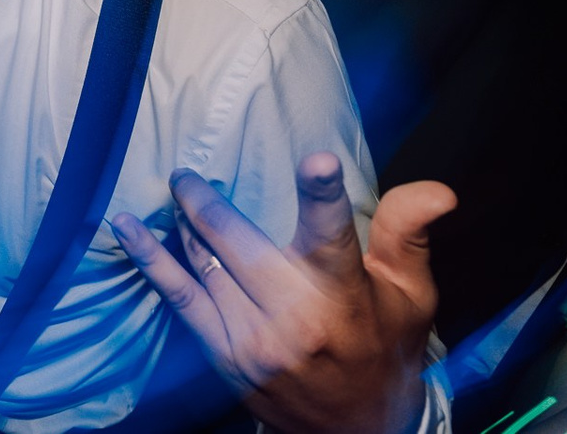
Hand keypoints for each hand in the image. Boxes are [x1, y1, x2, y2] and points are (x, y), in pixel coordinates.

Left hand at [110, 154, 455, 433]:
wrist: (358, 430)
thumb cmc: (385, 346)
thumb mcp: (410, 294)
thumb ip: (408, 234)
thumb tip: (437, 190)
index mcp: (345, 296)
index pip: (335, 236)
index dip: (324, 196)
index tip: (317, 160)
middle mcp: (296, 319)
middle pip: (241, 244)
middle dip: (207, 202)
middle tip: (189, 173)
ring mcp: (255, 341)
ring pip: (204, 266)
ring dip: (181, 225)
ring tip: (169, 192)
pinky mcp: (226, 357)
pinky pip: (181, 299)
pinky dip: (153, 262)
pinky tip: (129, 231)